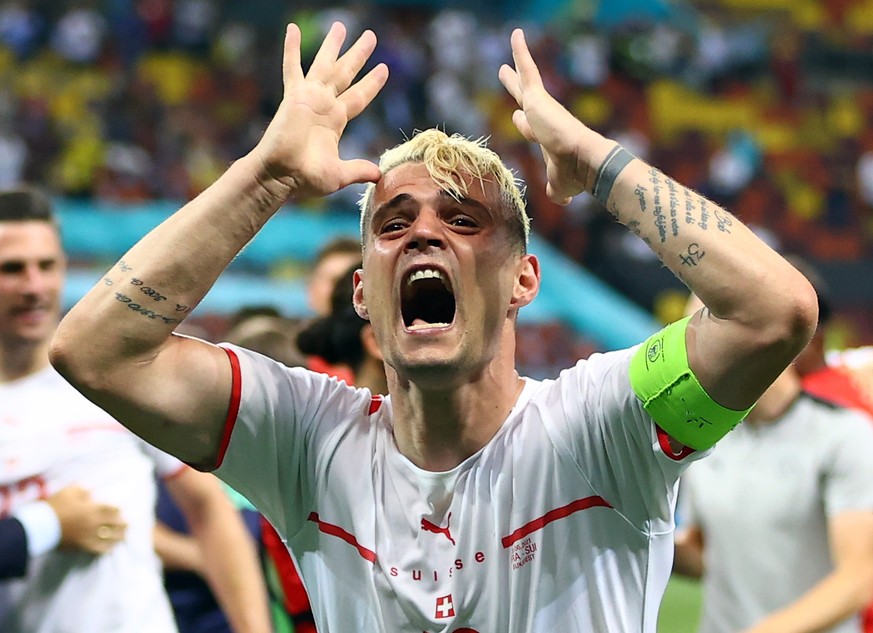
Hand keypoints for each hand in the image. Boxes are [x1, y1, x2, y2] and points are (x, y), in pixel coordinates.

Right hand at [46, 486, 126, 554]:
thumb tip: (92, 493)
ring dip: (119, 537)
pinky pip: (98, 549)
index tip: (121, 511)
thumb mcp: (70, 491)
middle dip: (123, 524)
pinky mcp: (82, 546)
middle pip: (115, 524)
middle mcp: (95, 522)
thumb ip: (84, 491)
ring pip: (110, 537)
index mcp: (94, 508)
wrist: (41, 525)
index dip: (118, 510)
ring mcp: (90, 535)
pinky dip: (107, 549)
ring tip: (124, 537)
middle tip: (128, 525)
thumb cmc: (56, 506)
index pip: (113, 509)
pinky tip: (112, 549)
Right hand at [253, 22, 388, 200]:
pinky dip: (292, 48)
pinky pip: (292, 67)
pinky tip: (293, 28)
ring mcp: (308, 98)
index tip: (384, 69)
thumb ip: (358, 170)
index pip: (359, 96)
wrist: (281, 175)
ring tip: (340, 25)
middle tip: (371, 36)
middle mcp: (324, 105)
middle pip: (346, 73)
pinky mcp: (293, 96)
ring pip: (325, 64)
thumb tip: (379, 174)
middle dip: (358, 55)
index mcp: (336, 121)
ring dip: (333, 45)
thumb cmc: (306, 178)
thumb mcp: (339, 174)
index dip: (372, 83)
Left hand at [498, 29, 603, 204]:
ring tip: (513, 39)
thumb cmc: (574, 176)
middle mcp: (544, 118)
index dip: (524, 122)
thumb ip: (558, 193)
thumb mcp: (560, 187)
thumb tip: (563, 203)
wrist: (584, 161)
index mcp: (548, 138)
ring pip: (526, 77)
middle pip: (526, 97)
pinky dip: (521, 51)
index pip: (531, 127)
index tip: (517, 114)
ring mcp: (541, 107)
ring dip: (518, 60)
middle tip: (504, 72)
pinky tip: (516, 33)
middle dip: (515, 86)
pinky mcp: (538, 97)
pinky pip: (527, 68)